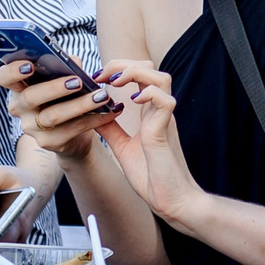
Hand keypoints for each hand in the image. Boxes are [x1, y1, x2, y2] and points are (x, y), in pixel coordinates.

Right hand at [0, 59, 115, 159]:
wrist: (74, 131)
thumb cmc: (66, 95)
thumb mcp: (63, 77)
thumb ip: (64, 65)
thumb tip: (72, 62)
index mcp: (17, 87)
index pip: (3, 77)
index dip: (12, 71)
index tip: (29, 66)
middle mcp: (19, 108)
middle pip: (30, 97)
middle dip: (54, 88)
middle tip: (77, 81)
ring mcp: (31, 128)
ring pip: (53, 116)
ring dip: (80, 105)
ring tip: (102, 96)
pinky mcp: (48, 143)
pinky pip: (71, 130)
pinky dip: (94, 119)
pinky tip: (110, 111)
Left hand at [87, 62, 204, 223]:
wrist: (170, 200)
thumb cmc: (152, 176)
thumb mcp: (122, 147)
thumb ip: (111, 129)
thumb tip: (94, 113)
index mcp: (150, 113)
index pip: (140, 75)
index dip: (119, 69)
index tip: (97, 77)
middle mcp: (158, 111)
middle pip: (150, 68)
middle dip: (124, 64)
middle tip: (102, 74)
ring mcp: (164, 119)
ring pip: (161, 77)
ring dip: (136, 72)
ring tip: (116, 81)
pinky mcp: (166, 130)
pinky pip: (165, 100)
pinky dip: (148, 93)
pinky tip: (131, 101)